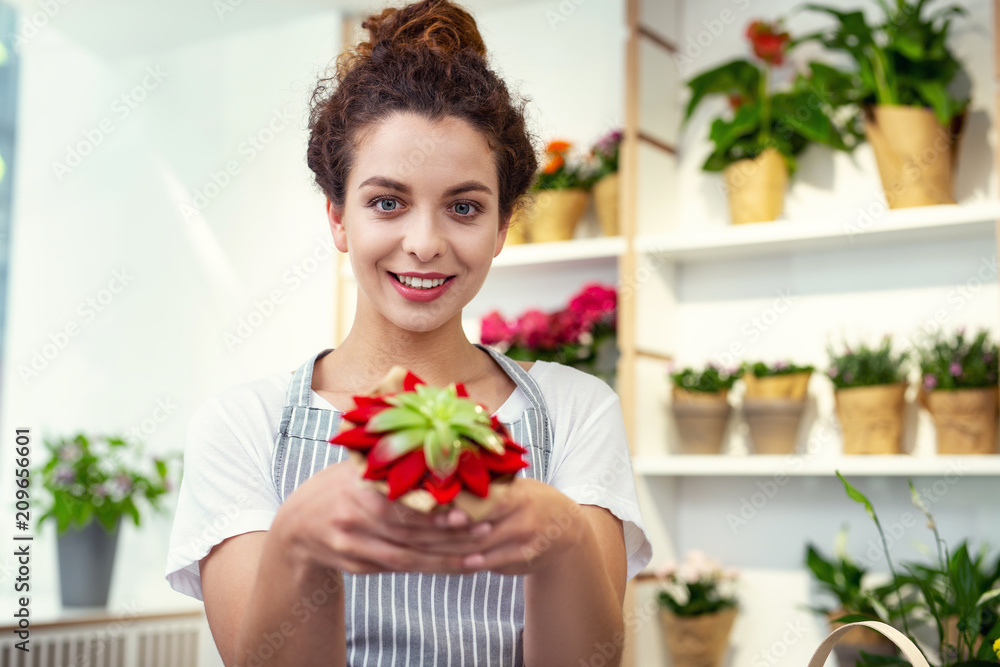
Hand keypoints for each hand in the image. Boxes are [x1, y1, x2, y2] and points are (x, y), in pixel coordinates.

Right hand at [272, 460, 491, 575]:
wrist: (295, 528)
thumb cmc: (336, 487)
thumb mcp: (353, 464)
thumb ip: (386, 449)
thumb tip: (420, 410)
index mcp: (357, 491)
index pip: (401, 505)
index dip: (433, 512)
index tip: (465, 511)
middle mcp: (354, 521)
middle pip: (409, 535)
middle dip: (450, 536)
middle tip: (486, 531)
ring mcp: (355, 548)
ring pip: (408, 559)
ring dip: (446, 560)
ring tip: (479, 557)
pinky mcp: (358, 567)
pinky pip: (399, 569)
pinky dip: (428, 567)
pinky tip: (453, 564)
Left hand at [420, 477, 586, 575]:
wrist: (568, 528)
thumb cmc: (529, 501)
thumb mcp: (513, 485)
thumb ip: (484, 484)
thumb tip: (438, 475)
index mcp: (513, 489)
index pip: (474, 496)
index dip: (445, 503)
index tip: (415, 504)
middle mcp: (521, 510)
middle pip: (471, 524)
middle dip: (437, 530)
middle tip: (404, 531)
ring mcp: (525, 535)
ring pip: (478, 545)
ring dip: (446, 549)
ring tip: (417, 549)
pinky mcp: (527, 556)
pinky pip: (493, 561)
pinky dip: (470, 563)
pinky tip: (449, 563)